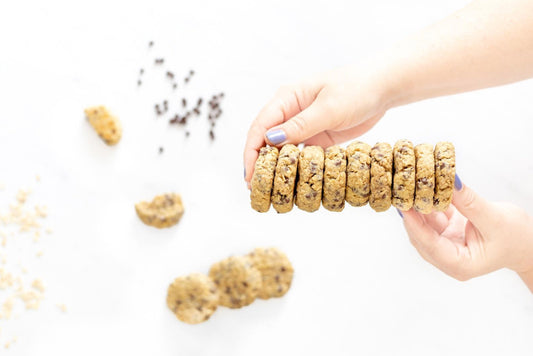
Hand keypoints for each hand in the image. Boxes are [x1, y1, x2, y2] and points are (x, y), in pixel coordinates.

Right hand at [243, 63, 397, 185]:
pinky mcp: (316, 136)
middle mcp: (290, 112)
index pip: (261, 127)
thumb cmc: (356, 89)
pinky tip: (291, 182)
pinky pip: (300, 155)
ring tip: (269, 190)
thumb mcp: (329, 108)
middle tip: (254, 188)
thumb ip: (301, 124)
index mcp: (287, 98)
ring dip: (274, 168)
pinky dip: (294, 168)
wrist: (383, 87)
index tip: (249, 173)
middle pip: (266, 140)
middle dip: (258, 163)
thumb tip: (272, 138)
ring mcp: (303, 125)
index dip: (252, 151)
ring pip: (281, 149)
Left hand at [401, 174, 532, 292]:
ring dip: (418, 206)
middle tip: (402, 191)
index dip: (414, 224)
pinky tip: (423, 188)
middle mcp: (447, 258)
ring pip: (424, 225)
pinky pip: (431, 217)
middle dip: (412, 214)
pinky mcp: (446, 232)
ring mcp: (445, 245)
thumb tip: (449, 182)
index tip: (403, 205)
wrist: (527, 243)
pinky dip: (428, 203)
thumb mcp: (494, 218)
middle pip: (421, 235)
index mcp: (459, 264)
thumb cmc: (516, 238)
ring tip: (409, 186)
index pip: (429, 244)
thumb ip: (469, 202)